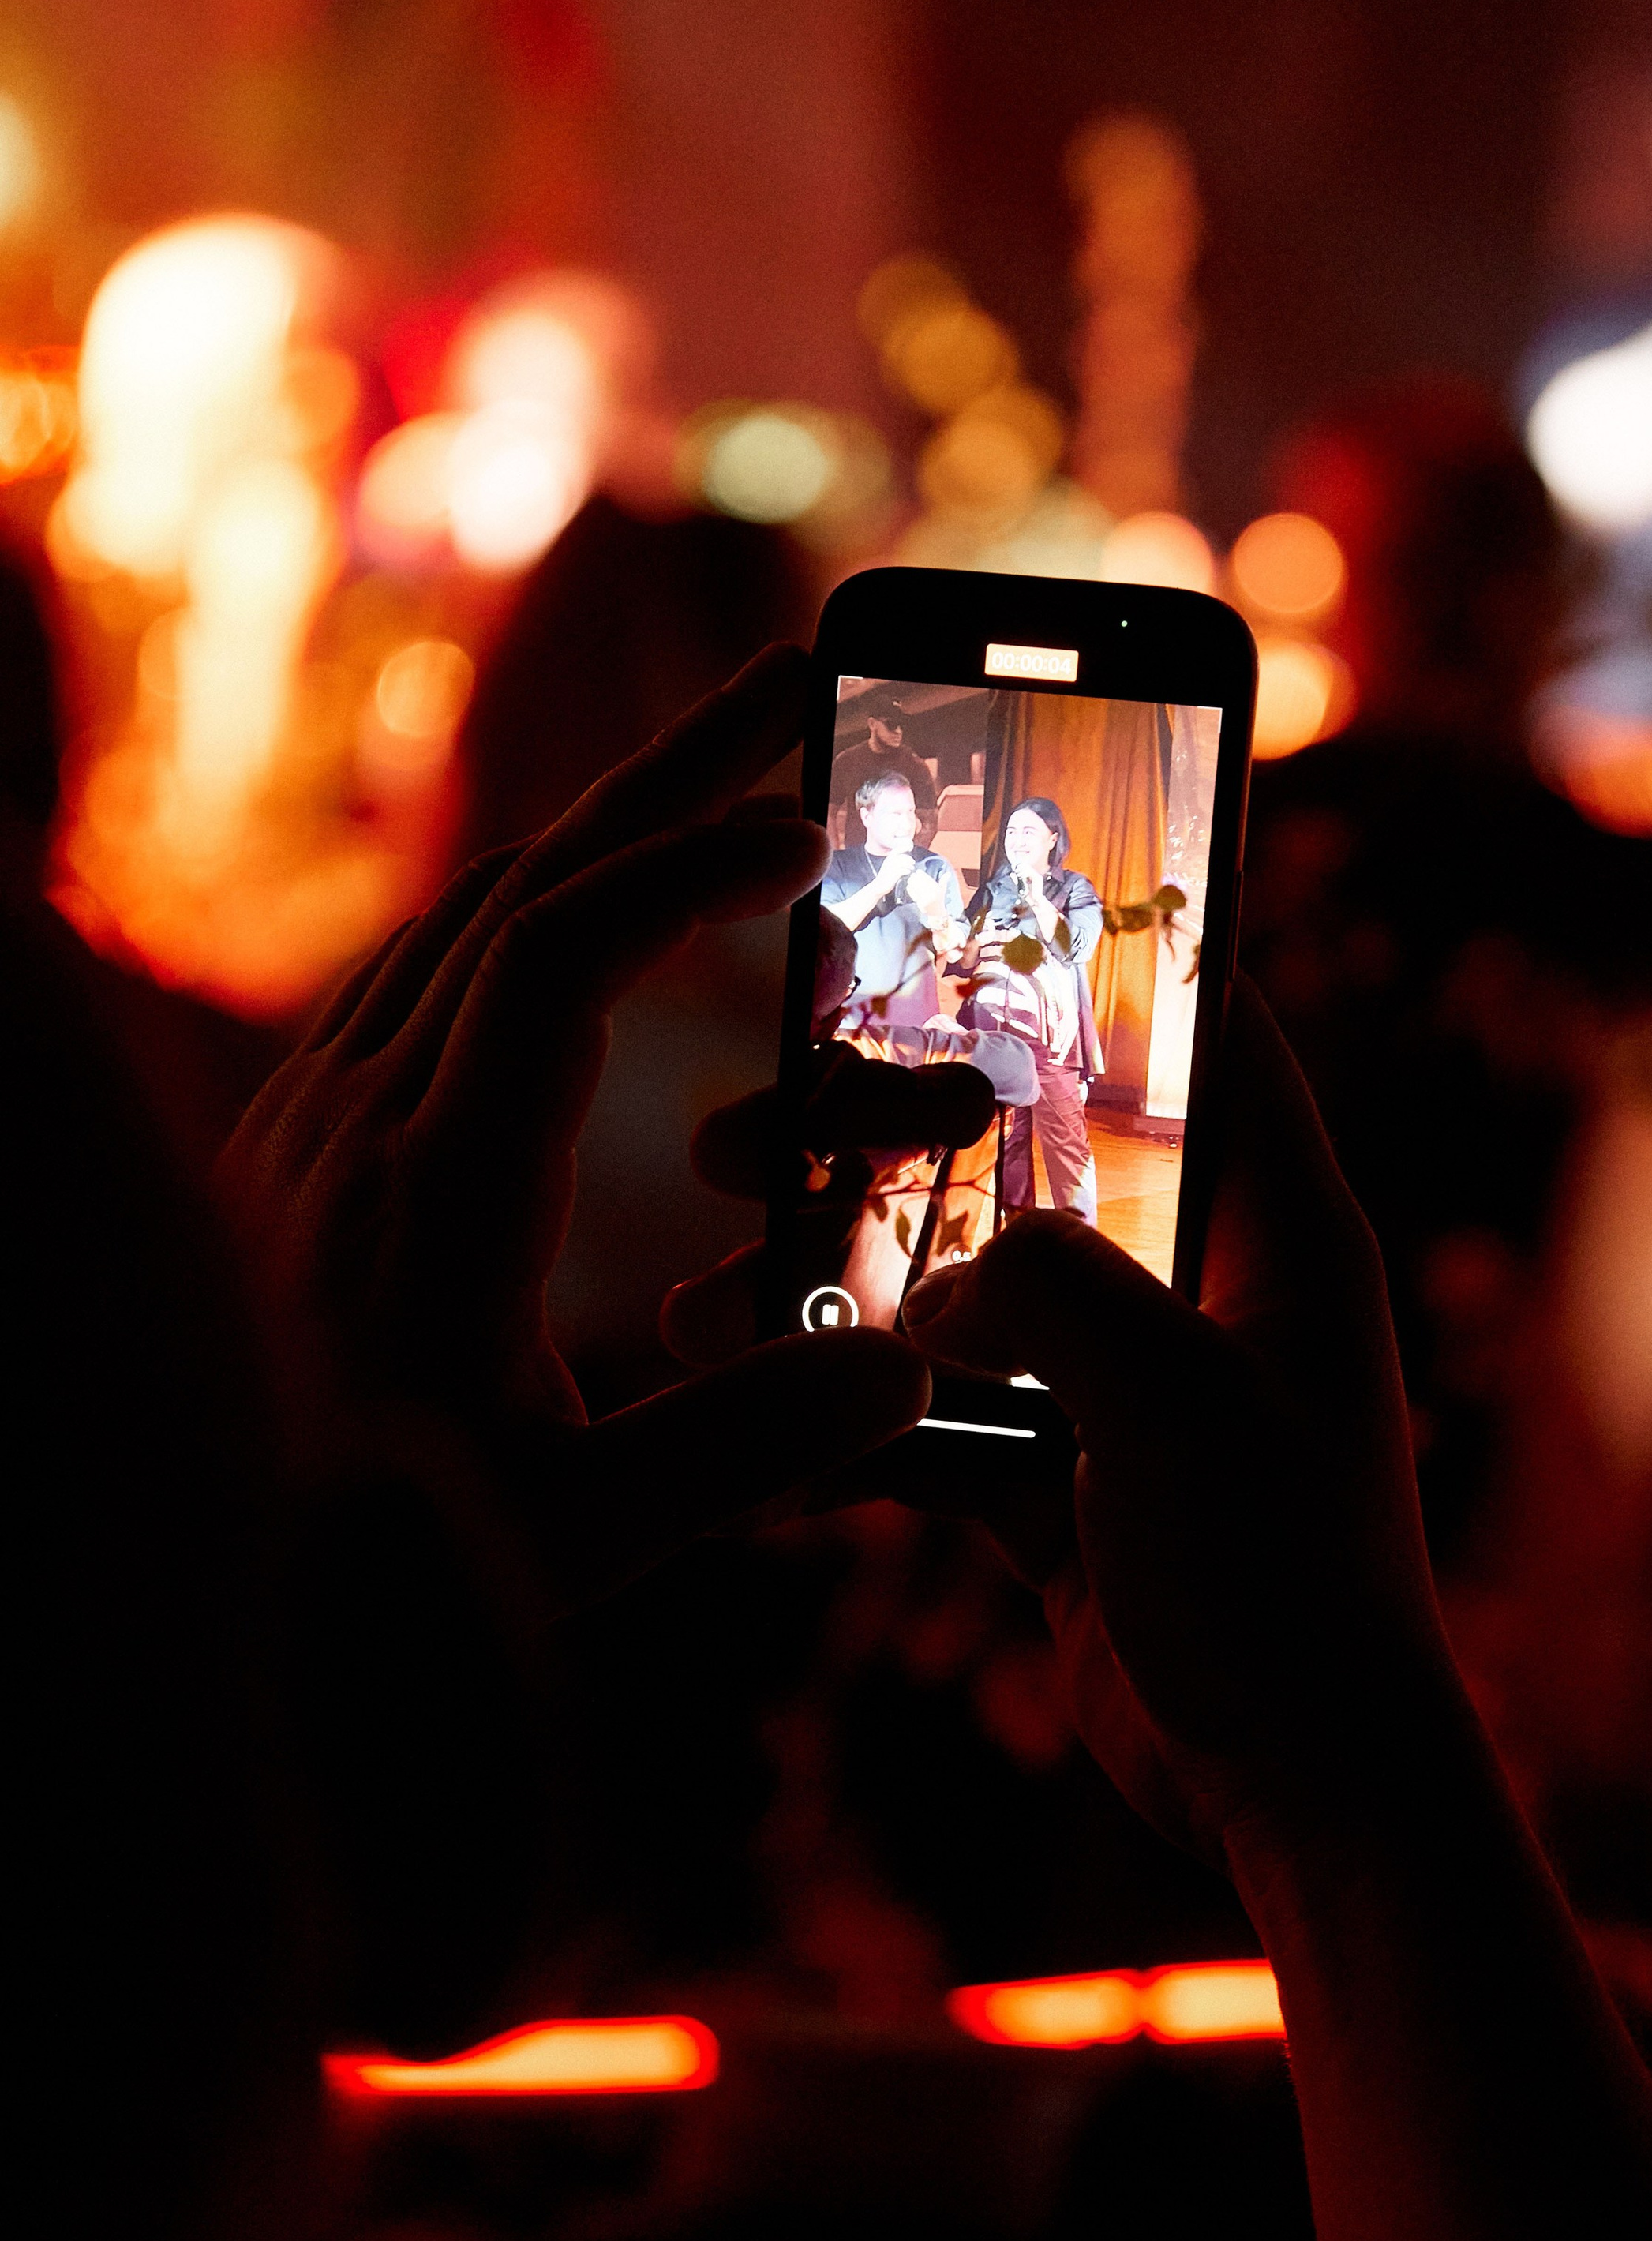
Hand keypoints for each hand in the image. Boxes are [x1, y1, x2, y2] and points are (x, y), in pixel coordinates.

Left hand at [220, 646, 929, 1609]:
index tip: (805, 832)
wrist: (160, 1559)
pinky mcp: (295, 1147)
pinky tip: (572, 941)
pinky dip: (521, 916)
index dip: (688, 866)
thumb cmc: (361, 1555)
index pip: (563, 953)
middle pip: (515, 882)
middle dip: (664, 774)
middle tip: (791, 680)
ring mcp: (316, 1119)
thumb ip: (743, 1448)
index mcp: (440, 1183)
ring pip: (458, 917)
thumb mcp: (574, 1535)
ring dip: (594, 836)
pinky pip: (414, 978)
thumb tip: (902, 1370)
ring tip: (714, 798)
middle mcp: (365, 1117)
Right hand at [670, 977, 1450, 1861]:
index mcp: (1277, 1232)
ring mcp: (1129, 1398)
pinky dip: (855, 1431)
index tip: (977, 905)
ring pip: (959, 1302)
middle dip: (883, 1146)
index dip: (1116, 958)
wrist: (1305, 1796)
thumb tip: (937, 1285)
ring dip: (834, 1298)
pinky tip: (757, 1444)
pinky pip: (941, 1431)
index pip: (1216, 1033)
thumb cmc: (1285, 1583)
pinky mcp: (1068, 1494)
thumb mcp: (1170, 1402)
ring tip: (700, 1299)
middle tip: (738, 1132)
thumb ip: (1050, 1293)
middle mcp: (1206, 1294)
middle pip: (1030, 1166)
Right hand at [876, 846, 910, 894]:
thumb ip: (894, 862)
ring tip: (912, 868)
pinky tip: (908, 872)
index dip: (903, 848)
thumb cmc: (885, 877)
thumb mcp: (888, 866)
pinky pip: (904, 871)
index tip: (909, 848)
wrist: (879, 885)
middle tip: (913, 862)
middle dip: (909, 859)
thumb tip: (903, 860)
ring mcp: (892, 868)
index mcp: (888, 859)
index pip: (896, 850)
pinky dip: (907, 871)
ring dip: (909, 865)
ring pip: (904, 863)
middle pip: (902, 857)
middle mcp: (890, 862)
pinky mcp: (894, 874)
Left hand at [907, 865, 945, 913]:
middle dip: (916, 878)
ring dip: (912, 883)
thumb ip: (944, 881)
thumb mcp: (942, 890)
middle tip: (912, 875)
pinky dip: (911, 890)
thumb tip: (948, 873)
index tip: (918, 871)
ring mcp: (927, 900)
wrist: (937, 913)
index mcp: (937, 890)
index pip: (928, 879)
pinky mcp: (922, 904)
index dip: (922, 874)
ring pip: (917, 888)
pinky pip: (914, 895)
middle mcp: (933, 894)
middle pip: (921, 883)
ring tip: (910, 880)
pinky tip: (909, 886)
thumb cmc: (939, 899)